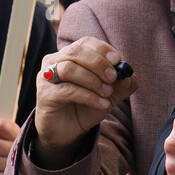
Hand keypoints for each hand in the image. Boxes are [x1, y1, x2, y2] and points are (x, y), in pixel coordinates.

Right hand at [33, 37, 137, 166]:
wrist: (68, 131)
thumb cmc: (86, 105)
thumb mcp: (109, 93)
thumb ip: (121, 83)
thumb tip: (130, 74)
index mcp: (71, 54)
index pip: (86, 42)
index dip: (103, 49)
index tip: (118, 60)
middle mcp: (55, 61)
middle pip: (76, 52)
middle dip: (99, 63)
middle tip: (113, 78)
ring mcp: (46, 77)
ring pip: (69, 69)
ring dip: (93, 80)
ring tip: (107, 93)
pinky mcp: (44, 95)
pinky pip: (67, 90)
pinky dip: (88, 96)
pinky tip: (102, 104)